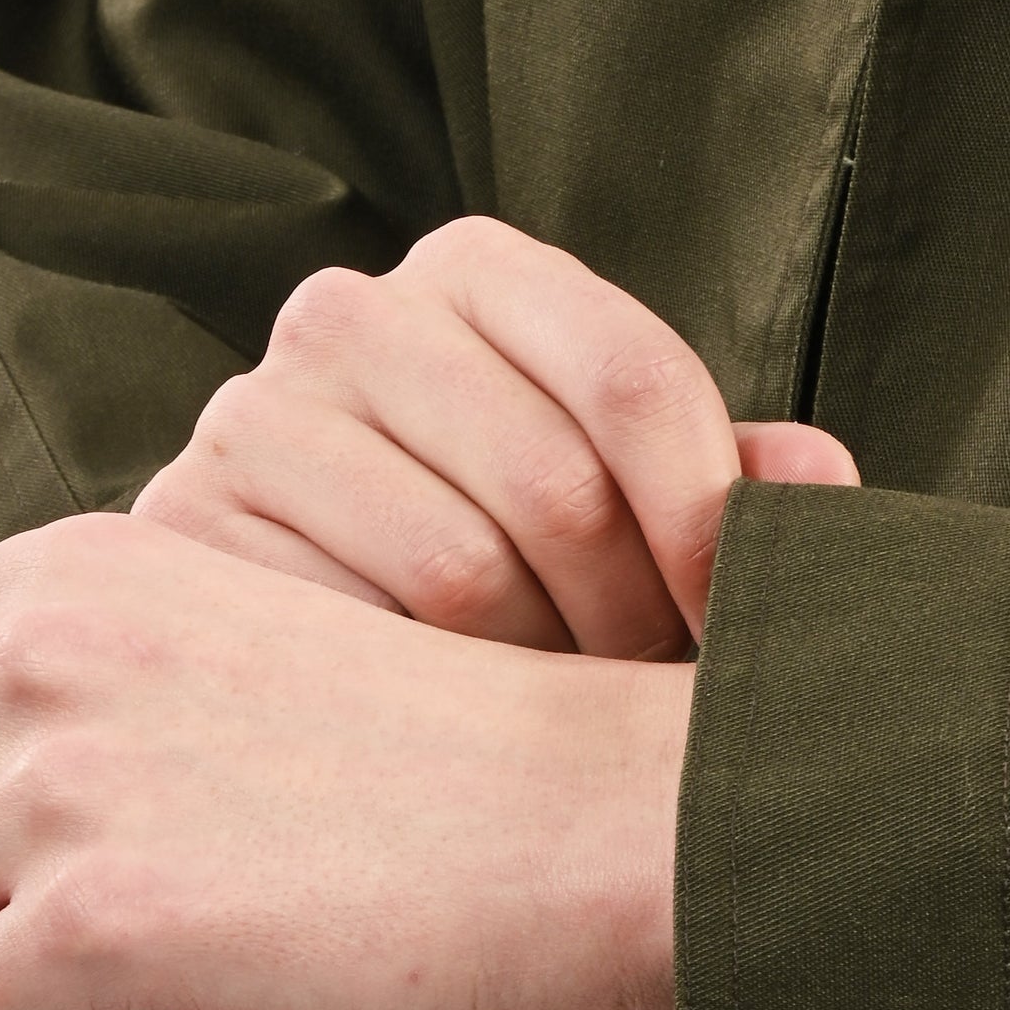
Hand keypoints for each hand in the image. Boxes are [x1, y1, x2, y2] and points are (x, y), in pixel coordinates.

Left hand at [0, 515, 687, 1009]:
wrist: (618, 819)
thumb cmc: (496, 757)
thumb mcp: (270, 652)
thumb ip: (130, 681)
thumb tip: (12, 790)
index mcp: (97, 565)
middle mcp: (53, 654)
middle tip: (43, 913)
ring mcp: (64, 785)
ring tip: (86, 980)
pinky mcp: (99, 920)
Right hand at [131, 216, 856, 654]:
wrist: (298, 633)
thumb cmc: (507, 555)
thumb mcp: (624, 504)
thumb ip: (721, 486)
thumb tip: (821, 478)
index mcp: (478, 272)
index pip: (628, 377)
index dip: (709, 521)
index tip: (741, 625)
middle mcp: (351, 316)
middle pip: (554, 486)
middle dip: (633, 620)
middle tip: (649, 699)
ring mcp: (253, 418)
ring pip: (459, 574)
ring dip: (543, 677)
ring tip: (565, 723)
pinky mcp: (188, 534)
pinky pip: (354, 641)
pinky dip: (431, 710)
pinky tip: (458, 738)